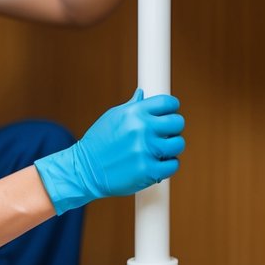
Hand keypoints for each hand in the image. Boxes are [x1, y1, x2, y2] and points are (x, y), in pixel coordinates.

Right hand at [35, 90, 185, 214]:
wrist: (85, 170)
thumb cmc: (98, 143)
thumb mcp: (112, 117)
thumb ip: (132, 106)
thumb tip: (142, 93)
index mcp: (134, 113)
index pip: (167, 103)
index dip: (171, 108)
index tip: (169, 114)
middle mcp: (141, 129)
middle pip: (177, 122)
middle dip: (174, 128)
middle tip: (165, 134)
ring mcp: (146, 150)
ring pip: (178, 144)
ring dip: (172, 147)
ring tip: (160, 150)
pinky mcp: (149, 171)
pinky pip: (173, 164)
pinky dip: (168, 165)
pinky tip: (157, 163)